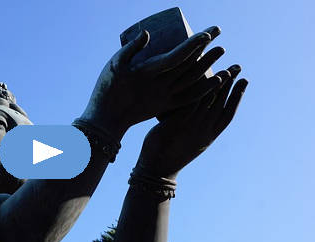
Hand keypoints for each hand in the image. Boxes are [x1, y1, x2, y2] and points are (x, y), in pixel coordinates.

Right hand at [80, 26, 224, 139]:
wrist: (107, 118)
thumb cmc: (107, 88)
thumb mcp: (113, 65)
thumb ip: (131, 48)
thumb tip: (147, 33)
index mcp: (147, 73)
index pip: (176, 56)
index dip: (193, 45)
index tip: (207, 34)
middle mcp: (160, 86)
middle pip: (189, 67)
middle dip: (207, 51)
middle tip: (219, 36)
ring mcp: (164, 97)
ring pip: (193, 82)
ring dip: (210, 68)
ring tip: (223, 54)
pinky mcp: (165, 106)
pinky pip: (190, 98)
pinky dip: (205, 89)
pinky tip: (217, 81)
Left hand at [135, 65, 248, 179]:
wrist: (156, 170)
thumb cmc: (168, 155)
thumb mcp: (187, 142)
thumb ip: (194, 127)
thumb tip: (196, 114)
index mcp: (209, 136)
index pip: (228, 113)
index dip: (238, 96)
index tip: (244, 81)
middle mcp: (204, 130)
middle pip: (221, 103)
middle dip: (231, 84)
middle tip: (238, 66)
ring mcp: (192, 127)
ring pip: (209, 101)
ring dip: (219, 84)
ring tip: (225, 68)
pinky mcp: (178, 124)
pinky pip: (191, 103)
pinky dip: (198, 91)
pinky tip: (201, 78)